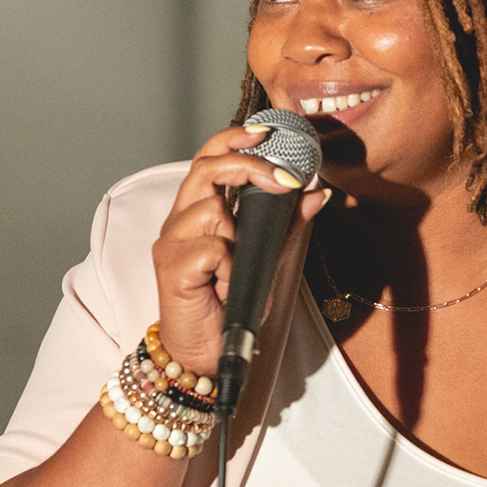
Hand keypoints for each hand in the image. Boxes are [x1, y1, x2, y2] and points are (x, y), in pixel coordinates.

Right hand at [152, 123, 329, 374]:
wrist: (205, 355)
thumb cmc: (229, 306)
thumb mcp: (267, 260)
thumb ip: (287, 226)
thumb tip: (316, 193)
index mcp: (197, 212)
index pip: (208, 158)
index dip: (234, 138)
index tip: (266, 132)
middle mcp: (178, 221)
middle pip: (205, 168)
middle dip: (248, 166)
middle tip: (284, 181)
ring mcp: (170, 243)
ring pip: (212, 209)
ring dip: (237, 238)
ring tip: (233, 269)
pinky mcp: (170, 267)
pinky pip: (213, 249)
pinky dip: (229, 268)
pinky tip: (225, 287)